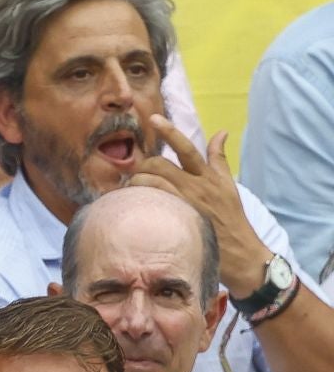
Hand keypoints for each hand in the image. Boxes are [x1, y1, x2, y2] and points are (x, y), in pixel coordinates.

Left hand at [132, 119, 268, 294]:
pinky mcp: (178, 220)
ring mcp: (185, 204)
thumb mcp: (228, 184)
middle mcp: (197, 187)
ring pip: (152, 183)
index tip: (154, 119)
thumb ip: (218, 159)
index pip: (187, 149)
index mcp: (208, 176)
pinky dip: (139, 198)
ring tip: (131, 187)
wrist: (241, 252)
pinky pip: (152, 203)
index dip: (170, 132)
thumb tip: (221, 132)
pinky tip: (131, 201)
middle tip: (134, 172)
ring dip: (136, 181)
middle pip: (160, 165)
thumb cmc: (231, 217)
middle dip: (142, 165)